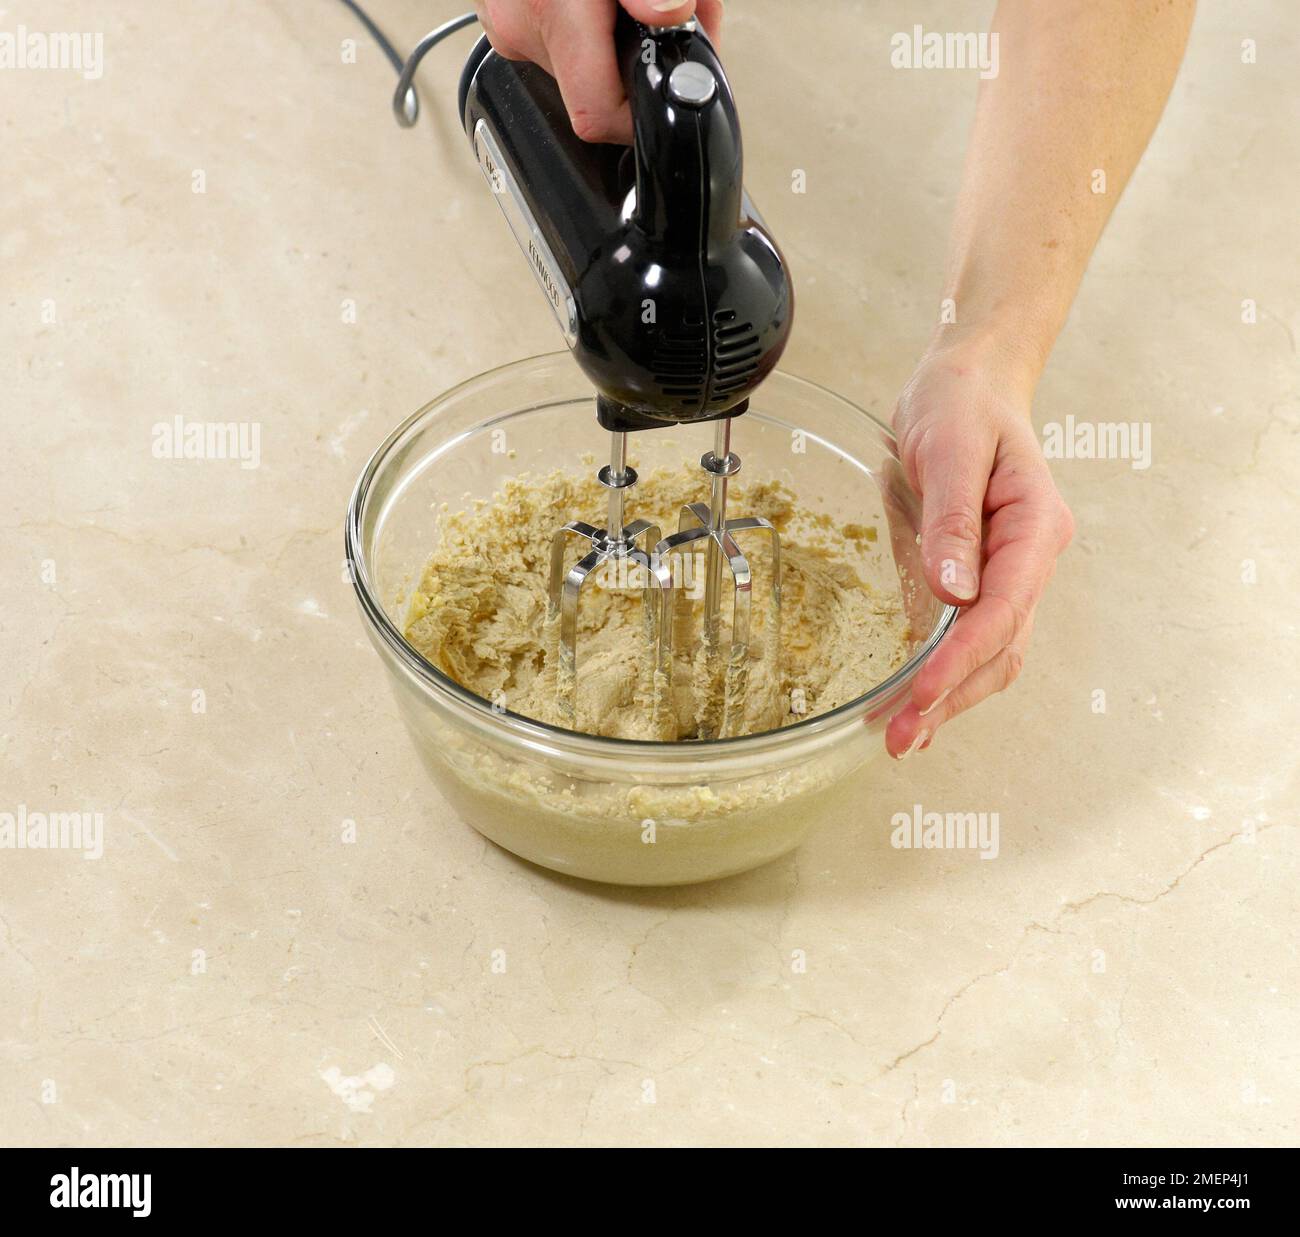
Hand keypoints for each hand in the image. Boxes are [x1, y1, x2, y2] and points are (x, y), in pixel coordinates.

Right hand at [475, 0, 724, 143]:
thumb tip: (670, 13)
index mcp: (552, 10)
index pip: (598, 115)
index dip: (641, 114)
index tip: (668, 89)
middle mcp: (521, 27)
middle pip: (596, 91)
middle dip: (641, 61)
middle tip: (671, 19)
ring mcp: (509, 26)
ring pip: (580, 69)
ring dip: (620, 44)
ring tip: (638, 2)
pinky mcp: (506, 20)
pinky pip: (559, 44)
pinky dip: (593, 29)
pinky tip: (602, 1)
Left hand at [885, 338, 1073, 758]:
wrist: (966, 382)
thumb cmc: (963, 404)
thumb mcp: (953, 448)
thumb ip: (954, 520)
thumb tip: (956, 590)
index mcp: (1034, 529)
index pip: (1003, 610)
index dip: (961, 658)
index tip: (921, 694)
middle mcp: (1028, 560)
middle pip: (1000, 648)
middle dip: (952, 697)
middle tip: (899, 738)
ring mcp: (1007, 573)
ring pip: (990, 655)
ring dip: (949, 699)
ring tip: (900, 737)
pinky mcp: (976, 578)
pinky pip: (969, 639)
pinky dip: (945, 676)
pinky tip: (915, 706)